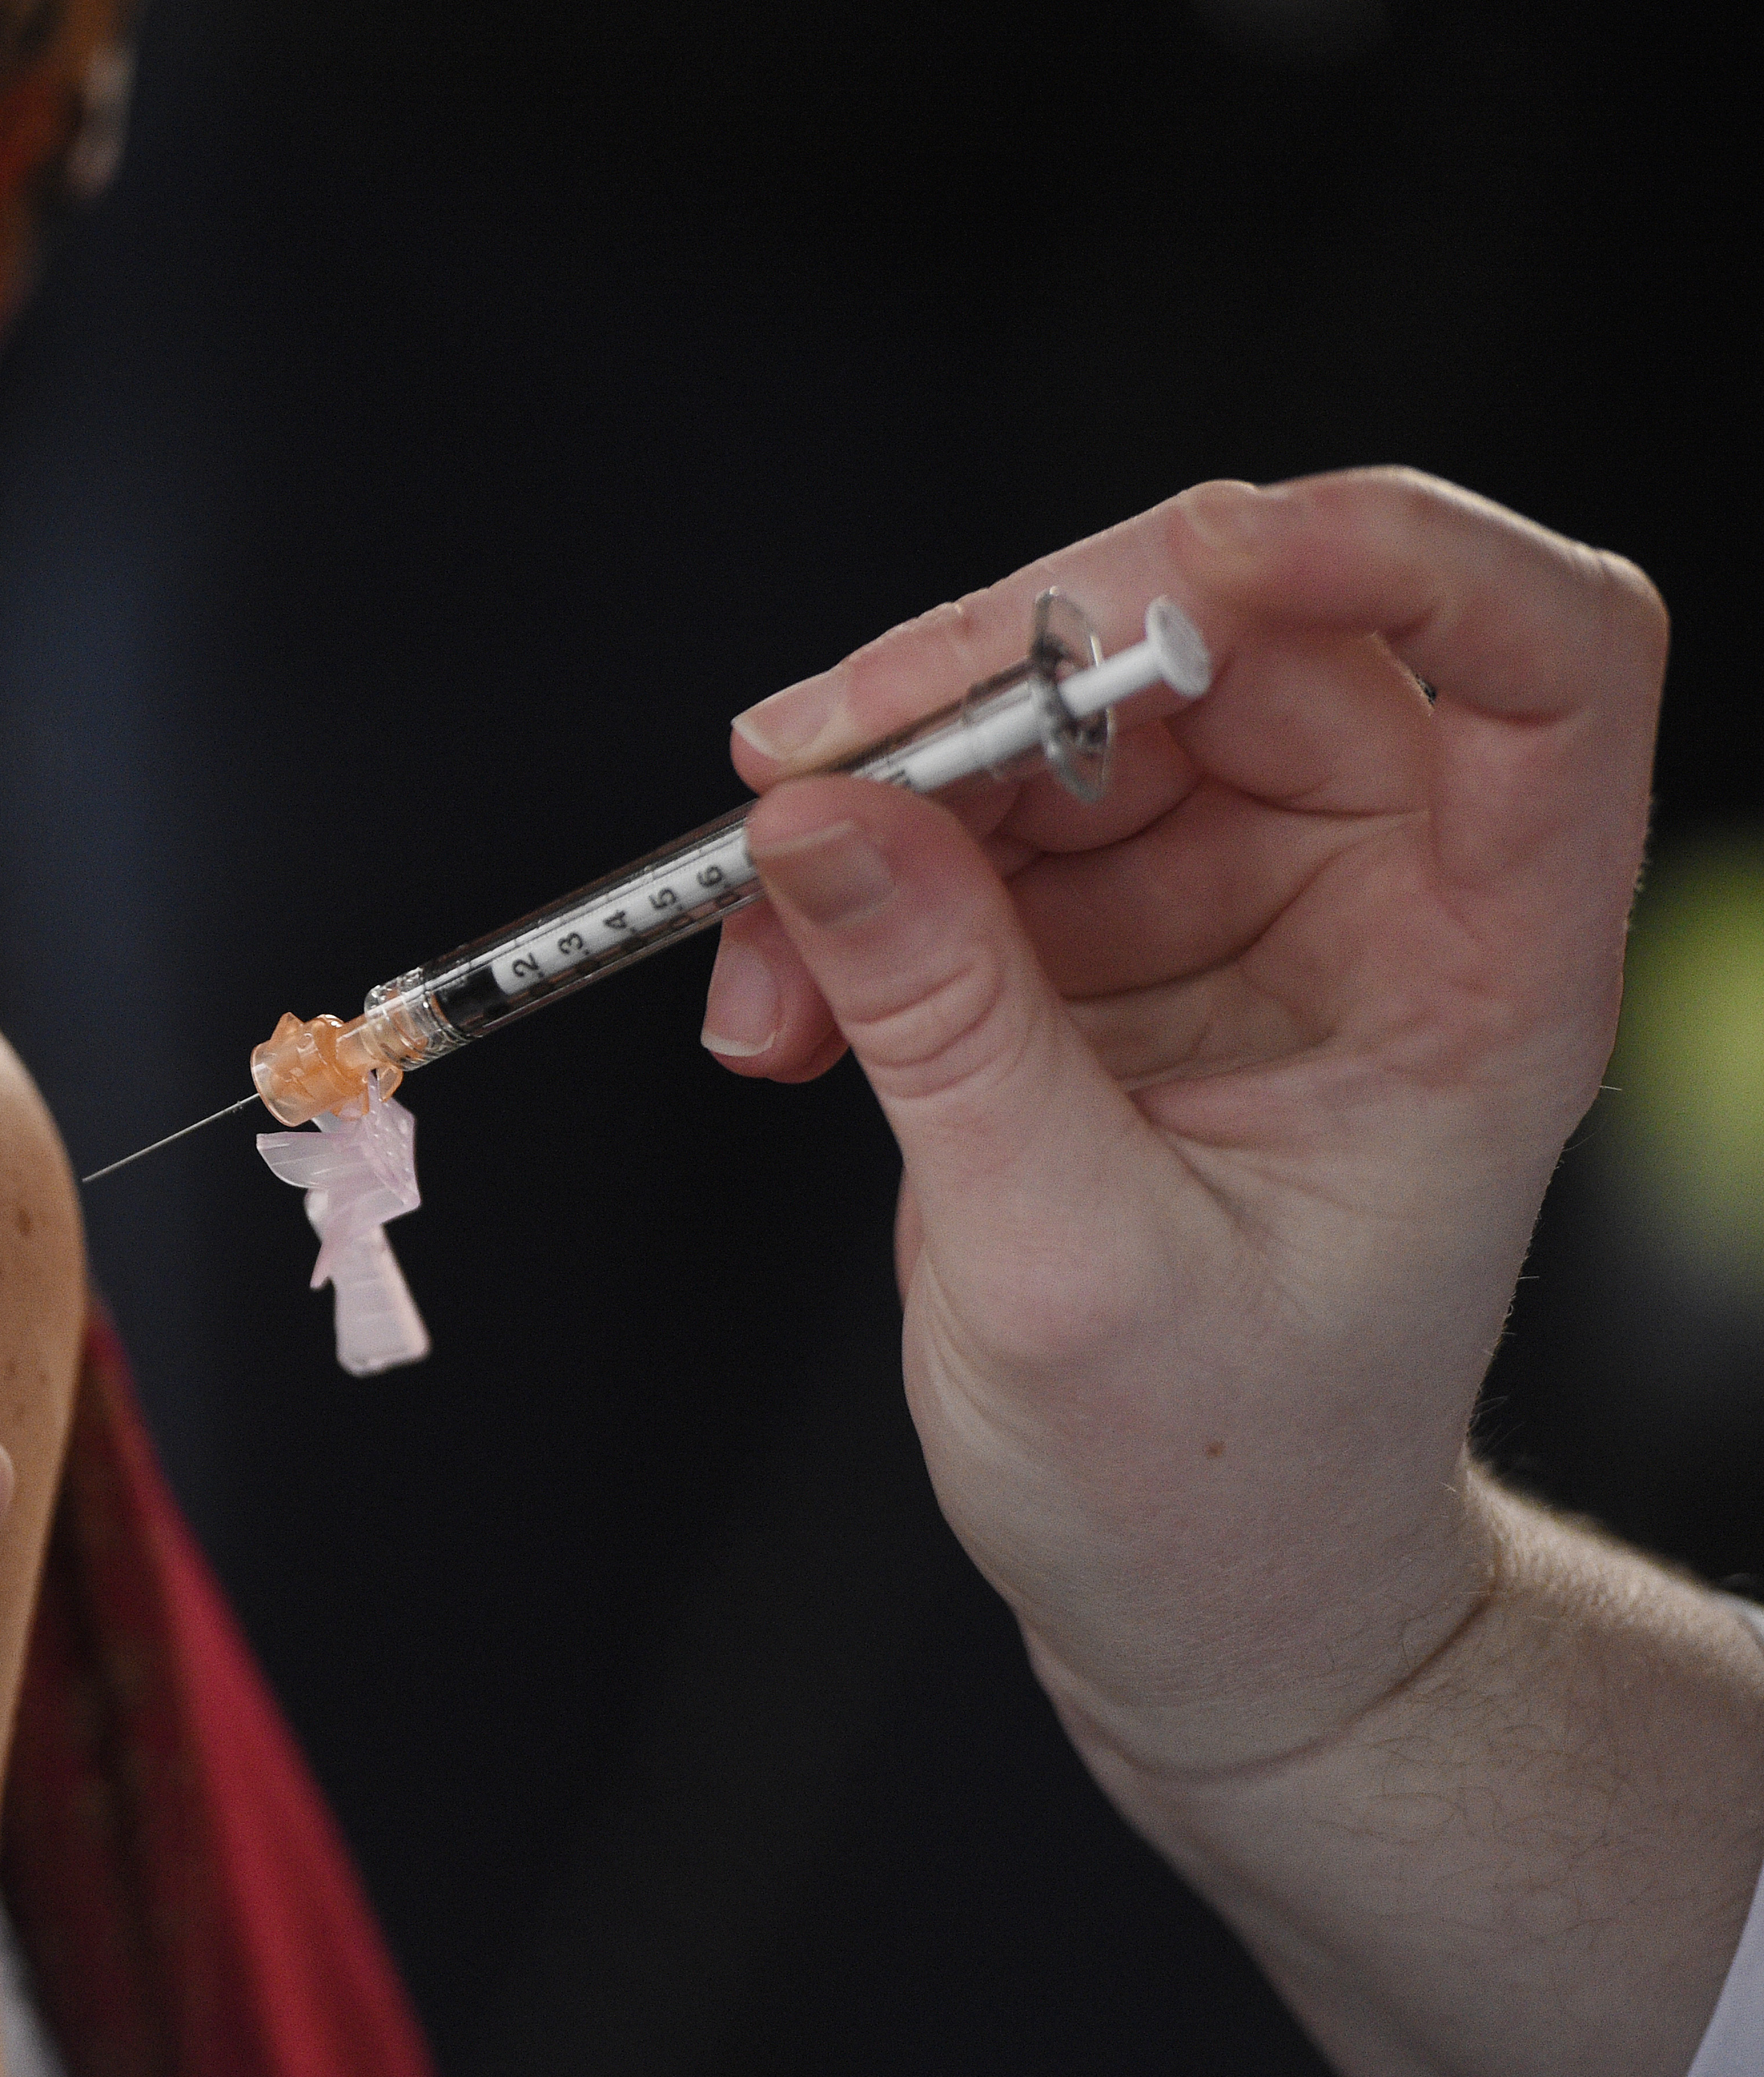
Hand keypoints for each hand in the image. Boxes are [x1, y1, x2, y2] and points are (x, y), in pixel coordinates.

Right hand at [699, 469, 1664, 1769]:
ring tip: (763, 973)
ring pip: (1047, 729)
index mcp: (1477, 966)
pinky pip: (948, 836)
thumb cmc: (1212, 1479)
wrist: (1196, 1606)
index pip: (1535, 654)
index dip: (1388, 552)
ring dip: (871, 814)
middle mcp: (1369, 897)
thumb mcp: (1066, 1264)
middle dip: (995, 681)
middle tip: (808, 761)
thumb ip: (945, 1022)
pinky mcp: (1095, 948)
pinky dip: (836, 901)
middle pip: (1220, 647)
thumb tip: (814, 815)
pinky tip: (773, 1014)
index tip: (1187, 560)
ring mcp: (1228, 910)